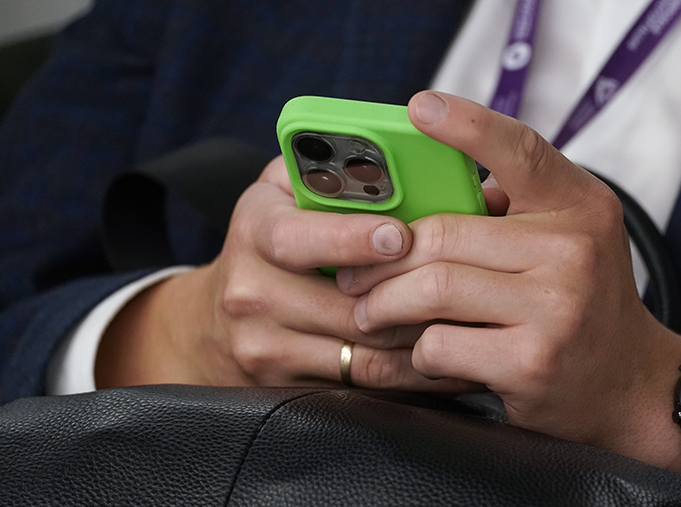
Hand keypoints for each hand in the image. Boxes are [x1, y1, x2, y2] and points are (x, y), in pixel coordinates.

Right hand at [95, 155, 475, 392]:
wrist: (212, 321)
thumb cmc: (271, 240)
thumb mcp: (284, 191)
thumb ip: (333, 170)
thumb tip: (409, 163)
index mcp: (256, 228)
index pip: (297, 237)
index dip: (352, 238)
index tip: (401, 236)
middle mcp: (251, 290)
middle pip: (345, 306)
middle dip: (412, 298)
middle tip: (466, 286)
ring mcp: (264, 345)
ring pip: (363, 353)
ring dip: (422, 339)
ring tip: (468, 321)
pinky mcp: (283, 386)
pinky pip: (361, 385)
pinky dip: (409, 374)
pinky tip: (445, 359)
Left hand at [336, 91, 680, 470]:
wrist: (629, 382)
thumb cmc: (581, 302)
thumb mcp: (568, 238)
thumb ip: (511, 211)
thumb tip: (419, 194)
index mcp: (580, 205)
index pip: (519, 149)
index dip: (465, 124)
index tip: (419, 107)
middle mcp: (573, 250)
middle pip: (443, 234)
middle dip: (383, 257)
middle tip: (355, 272)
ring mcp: (556, 308)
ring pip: (432, 287)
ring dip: (385, 303)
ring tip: (370, 309)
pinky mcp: (532, 362)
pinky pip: (440, 343)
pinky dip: (419, 348)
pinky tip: (427, 349)